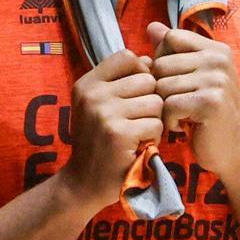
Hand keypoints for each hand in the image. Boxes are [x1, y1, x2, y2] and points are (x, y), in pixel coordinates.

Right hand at [60, 50, 162, 211]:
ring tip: (137, 133)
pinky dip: (154, 138)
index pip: (127, 56)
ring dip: (153, 120)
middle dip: (150, 100)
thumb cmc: (98, 141)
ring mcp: (105, 113)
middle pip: (147, 79)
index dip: (140, 72)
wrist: (83, 183)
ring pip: (155, 102)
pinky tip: (138, 146)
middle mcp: (93, 94)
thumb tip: (151, 60)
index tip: (135, 94)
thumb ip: (122, 81)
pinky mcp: (119, 134)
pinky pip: (156, 124)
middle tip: (136, 120)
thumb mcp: (99, 105)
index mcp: (87, 83)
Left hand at [147, 21, 239, 179]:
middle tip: (177, 104)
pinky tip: (182, 126)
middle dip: (161, 88)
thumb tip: (151, 26)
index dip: (162, 59)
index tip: (174, 81)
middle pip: (162, 63)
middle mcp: (219, 60)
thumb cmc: (208, 113)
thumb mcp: (193, 77)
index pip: (171, 37)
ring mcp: (217, 80)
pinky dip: (170, 120)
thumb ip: (173, 52)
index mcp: (216, 49)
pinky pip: (170, 105)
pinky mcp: (211, 102)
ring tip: (180, 115)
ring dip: (164, 106)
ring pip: (162, 85)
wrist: (232, 149)